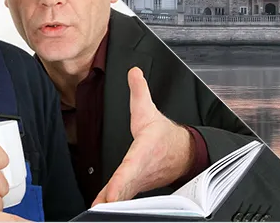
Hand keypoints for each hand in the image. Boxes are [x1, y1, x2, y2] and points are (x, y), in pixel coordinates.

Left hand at [92, 67, 193, 204]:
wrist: (183, 153)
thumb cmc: (163, 136)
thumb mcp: (149, 111)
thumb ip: (139, 92)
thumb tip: (133, 72)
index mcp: (144, 151)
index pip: (130, 168)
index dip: (120, 182)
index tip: (111, 194)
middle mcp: (142, 170)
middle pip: (126, 188)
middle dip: (114, 199)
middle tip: (101, 208)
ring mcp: (140, 182)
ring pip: (124, 197)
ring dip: (111, 206)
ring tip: (96, 213)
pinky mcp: (136, 189)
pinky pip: (123, 199)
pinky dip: (112, 205)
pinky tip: (100, 210)